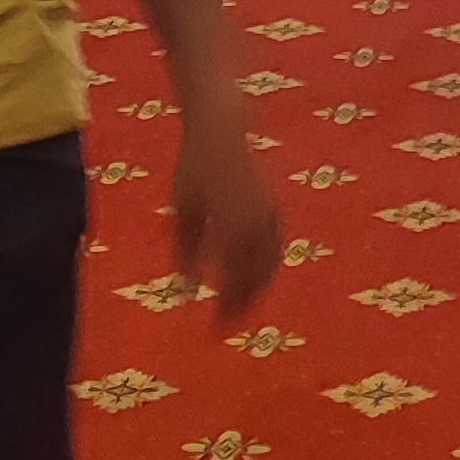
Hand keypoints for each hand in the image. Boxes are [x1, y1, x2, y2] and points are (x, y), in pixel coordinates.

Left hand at [171, 101, 282, 322]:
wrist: (220, 128)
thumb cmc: (194, 166)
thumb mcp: (183, 209)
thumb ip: (186, 250)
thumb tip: (186, 290)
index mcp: (233, 228)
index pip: (233, 283)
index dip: (226, 310)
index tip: (214, 331)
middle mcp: (256, 226)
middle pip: (256, 278)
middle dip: (243, 305)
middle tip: (227, 324)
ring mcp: (269, 215)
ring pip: (270, 265)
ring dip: (258, 289)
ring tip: (242, 306)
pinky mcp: (274, 207)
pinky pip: (276, 248)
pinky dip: (267, 268)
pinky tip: (255, 275)